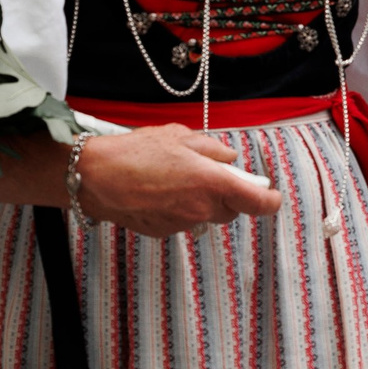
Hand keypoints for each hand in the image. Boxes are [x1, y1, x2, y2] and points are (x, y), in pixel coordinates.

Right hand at [76, 125, 281, 237]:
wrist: (96, 178)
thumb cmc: (137, 152)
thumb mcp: (180, 136)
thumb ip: (212, 150)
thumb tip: (229, 160)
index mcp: (212, 182)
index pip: (258, 202)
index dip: (270, 200)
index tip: (271, 194)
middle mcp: (201, 208)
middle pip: (231, 210)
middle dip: (226, 194)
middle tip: (209, 173)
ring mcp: (182, 223)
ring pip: (205, 215)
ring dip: (200, 201)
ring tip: (175, 178)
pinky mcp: (164, 232)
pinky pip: (182, 220)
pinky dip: (178, 208)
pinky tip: (158, 191)